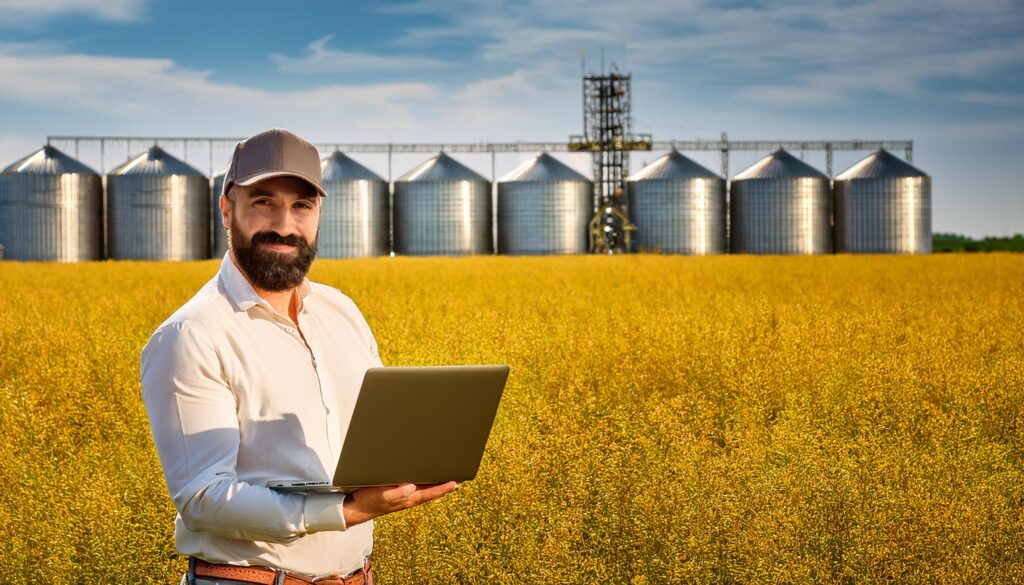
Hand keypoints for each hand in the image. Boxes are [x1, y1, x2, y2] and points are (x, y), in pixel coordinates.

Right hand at [342, 482, 458, 527]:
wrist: (354, 509)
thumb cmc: (368, 501)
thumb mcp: (382, 495)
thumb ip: (397, 493)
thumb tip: (412, 487)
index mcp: (406, 499)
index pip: (429, 493)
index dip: (443, 488)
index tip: (455, 483)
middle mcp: (407, 499)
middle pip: (430, 493)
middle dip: (444, 488)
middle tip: (458, 482)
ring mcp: (402, 499)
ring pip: (424, 492)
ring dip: (435, 487)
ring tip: (446, 482)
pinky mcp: (396, 496)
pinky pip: (415, 491)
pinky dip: (423, 487)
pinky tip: (424, 483)